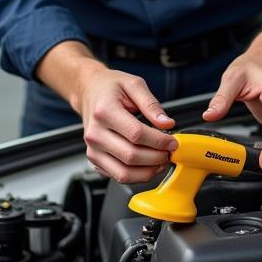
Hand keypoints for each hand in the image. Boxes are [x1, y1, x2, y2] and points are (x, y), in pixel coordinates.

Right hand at [74, 68, 177, 183]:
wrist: (89, 92)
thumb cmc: (110, 87)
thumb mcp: (134, 84)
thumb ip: (151, 105)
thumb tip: (167, 124)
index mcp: (104, 111)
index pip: (136, 134)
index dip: (159, 141)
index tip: (173, 141)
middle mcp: (95, 133)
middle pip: (131, 156)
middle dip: (157, 157)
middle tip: (170, 152)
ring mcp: (92, 149)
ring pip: (124, 173)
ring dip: (148, 172)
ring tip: (161, 162)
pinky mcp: (94, 160)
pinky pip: (118, 176)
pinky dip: (137, 176)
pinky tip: (148, 166)